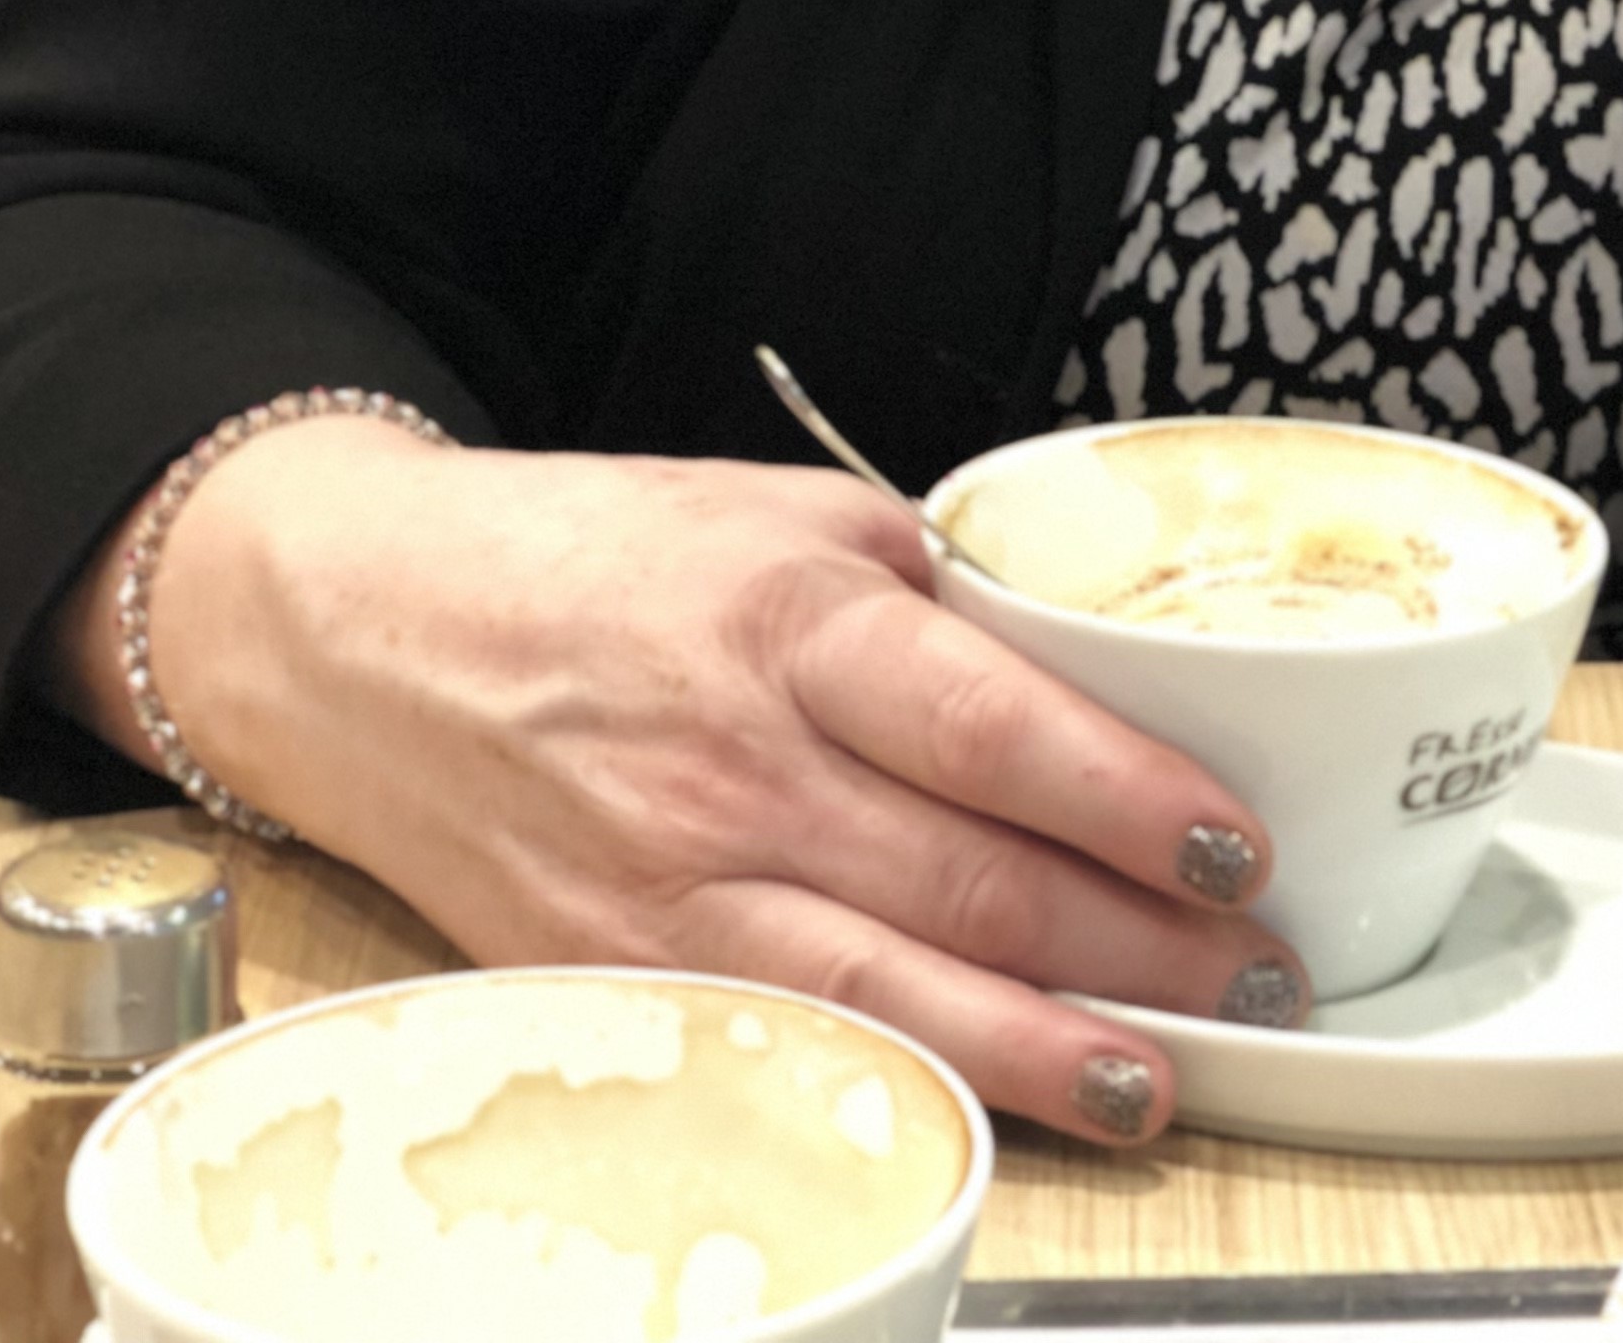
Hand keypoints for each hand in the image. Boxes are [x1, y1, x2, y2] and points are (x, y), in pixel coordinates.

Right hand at [67, 420, 1306, 1144]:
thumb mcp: (779, 516)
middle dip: (1137, 941)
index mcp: (795, 622)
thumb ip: (927, 592)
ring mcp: (671, 889)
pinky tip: (999, 1106)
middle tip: (1256, 970)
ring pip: (894, 990)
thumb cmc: (592, 560)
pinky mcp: (621, 974)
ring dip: (1048, 1046)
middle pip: (971, 878)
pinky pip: (791, 1042)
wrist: (366, 635)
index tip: (1236, 843)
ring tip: (1166, 1075)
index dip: (1129, 798)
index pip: (995, 727)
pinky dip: (909, 1081)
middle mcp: (737, 767)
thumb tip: (1077, 668)